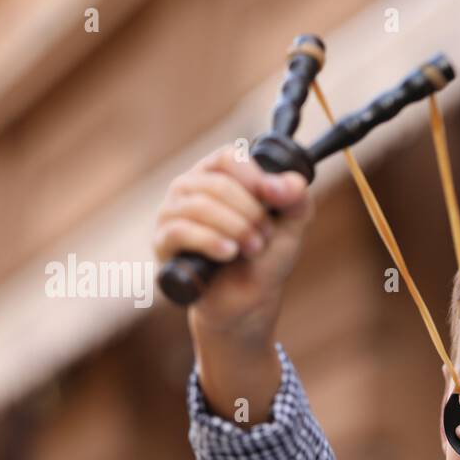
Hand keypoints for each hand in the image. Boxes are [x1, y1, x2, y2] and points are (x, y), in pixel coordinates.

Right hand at [153, 144, 313, 347]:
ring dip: (235, 228)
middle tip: (264, 236)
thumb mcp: (292, 225)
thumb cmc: (265, 258)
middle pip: (217, 183)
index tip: (272, 200)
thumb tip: (285, 184)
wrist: (249, 302)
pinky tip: (229, 253)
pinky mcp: (163, 243)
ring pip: (199, 206)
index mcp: (217, 175)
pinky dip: (210, 241)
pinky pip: (180, 231)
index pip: (228, 157)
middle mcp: (189, 189)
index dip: (253, 177)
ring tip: (253, 248)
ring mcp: (171, 214)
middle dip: (250, 212)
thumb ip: (296, 198)